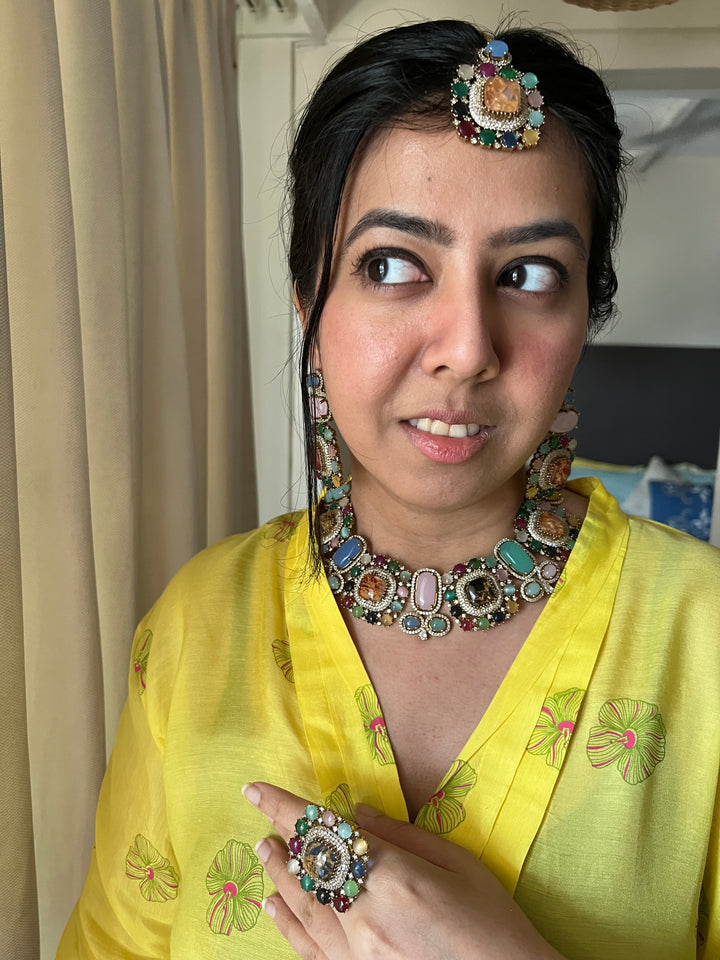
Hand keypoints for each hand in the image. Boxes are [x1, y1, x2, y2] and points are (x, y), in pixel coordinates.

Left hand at [243, 781, 563, 959]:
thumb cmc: (492, 923)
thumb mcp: (458, 864)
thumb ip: (402, 837)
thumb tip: (357, 814)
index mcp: (393, 877)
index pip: (325, 831)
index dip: (287, 808)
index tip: (257, 790)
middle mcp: (364, 915)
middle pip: (307, 868)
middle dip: (281, 837)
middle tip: (260, 816)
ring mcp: (355, 954)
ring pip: (301, 906)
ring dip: (279, 874)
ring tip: (263, 851)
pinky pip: (309, 949)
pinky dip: (286, 924)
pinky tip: (275, 905)